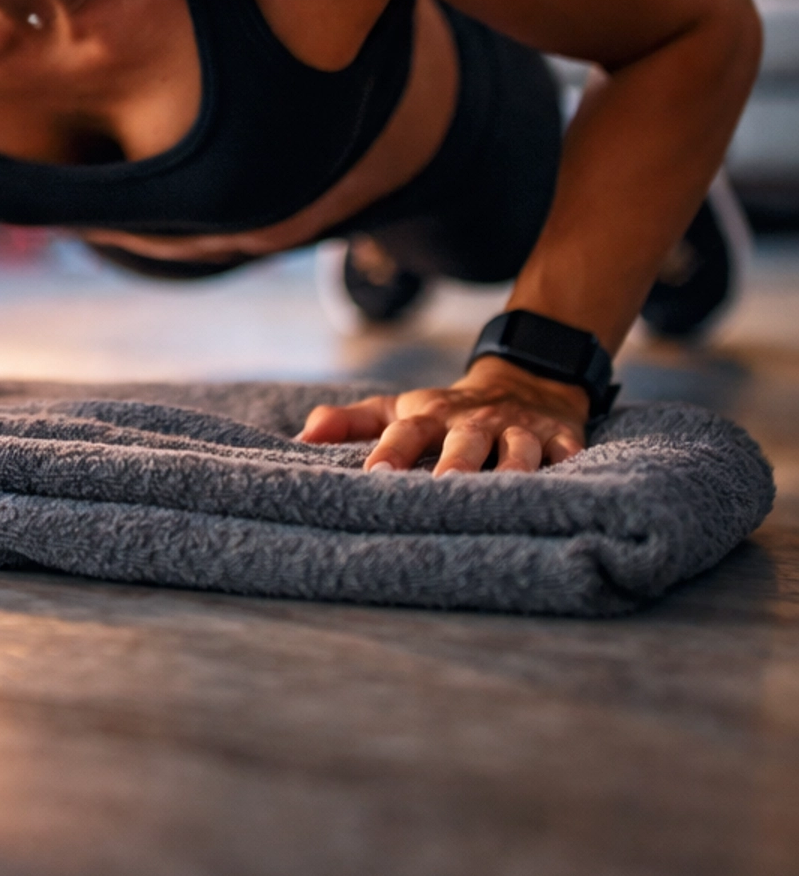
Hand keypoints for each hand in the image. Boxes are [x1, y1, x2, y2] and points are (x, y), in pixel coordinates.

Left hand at [298, 355, 589, 475]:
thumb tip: (303, 436)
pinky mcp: (561, 437)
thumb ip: (353, 422)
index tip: (375, 476)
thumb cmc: (448, 411)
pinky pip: (568, 454)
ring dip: (514, 469)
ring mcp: (520, 429)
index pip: (406, 433)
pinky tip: (571, 490)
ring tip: (507, 495)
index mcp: (431, 417)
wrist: (526, 380)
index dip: (391, 452)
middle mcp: (475, 422)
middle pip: (465, 442)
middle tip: (445, 488)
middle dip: (456, 463)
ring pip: (520, 450)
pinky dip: (570, 469)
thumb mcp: (401, 409)